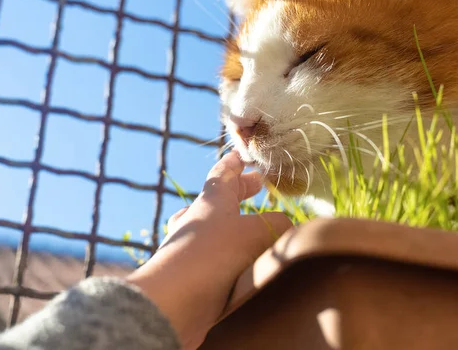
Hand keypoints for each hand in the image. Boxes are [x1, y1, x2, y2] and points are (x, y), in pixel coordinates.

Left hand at [126, 150, 292, 349]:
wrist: (173, 303)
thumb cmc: (214, 255)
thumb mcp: (256, 232)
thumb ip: (277, 226)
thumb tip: (284, 227)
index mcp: (211, 201)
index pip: (223, 173)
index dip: (235, 163)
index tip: (242, 155)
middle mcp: (196, 221)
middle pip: (218, 199)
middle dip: (241, 191)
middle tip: (258, 187)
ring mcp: (189, 249)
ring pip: (211, 229)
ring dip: (231, 225)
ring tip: (251, 229)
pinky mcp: (188, 277)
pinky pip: (211, 259)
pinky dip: (228, 258)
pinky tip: (242, 268)